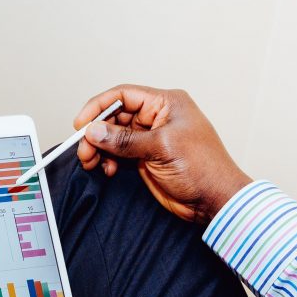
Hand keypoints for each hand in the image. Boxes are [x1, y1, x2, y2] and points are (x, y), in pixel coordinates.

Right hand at [74, 85, 252, 221]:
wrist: (215, 200)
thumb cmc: (203, 168)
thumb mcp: (161, 148)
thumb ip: (125, 140)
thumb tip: (94, 131)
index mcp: (166, 103)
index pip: (124, 95)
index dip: (99, 107)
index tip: (81, 124)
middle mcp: (157, 117)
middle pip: (115, 117)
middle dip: (97, 133)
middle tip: (84, 150)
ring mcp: (150, 138)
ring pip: (114, 137)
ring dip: (100, 149)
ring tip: (92, 162)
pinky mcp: (146, 158)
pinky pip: (119, 154)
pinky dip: (109, 160)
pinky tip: (108, 170)